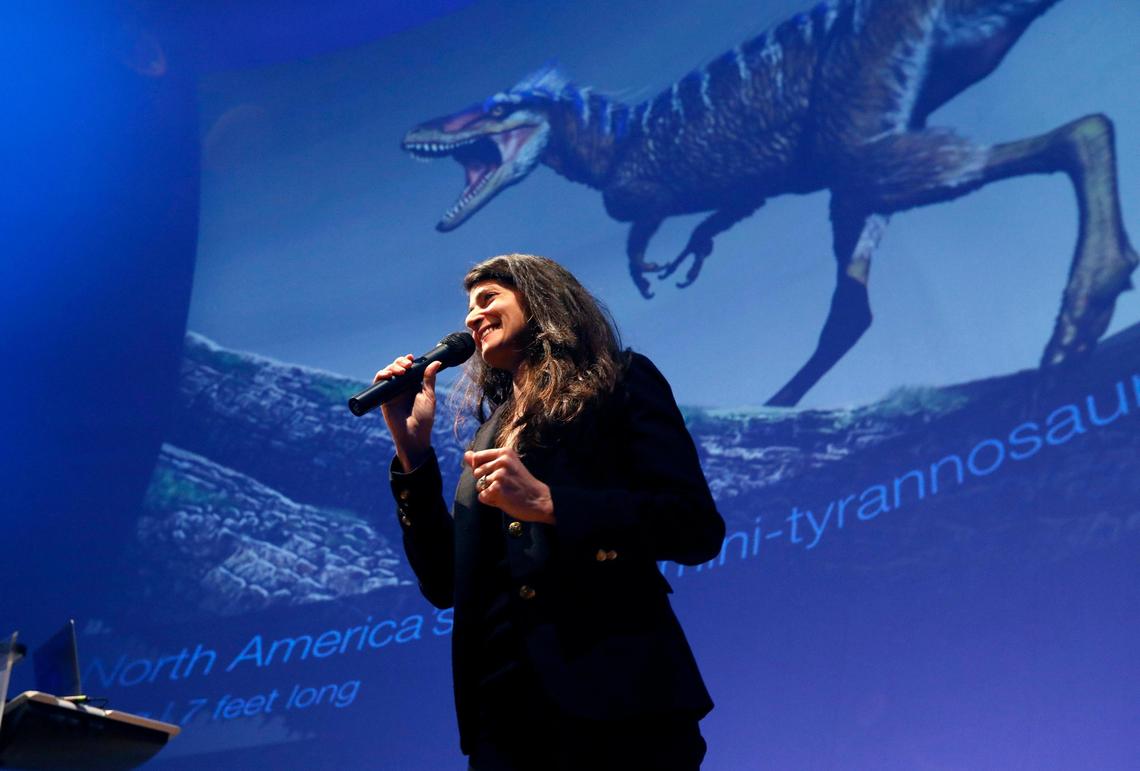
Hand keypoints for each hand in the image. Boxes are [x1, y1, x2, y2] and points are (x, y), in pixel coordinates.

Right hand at [374, 355, 442, 470]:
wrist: (413, 435)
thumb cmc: (424, 418)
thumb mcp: (429, 396)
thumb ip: (429, 379)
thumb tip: (436, 362)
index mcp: (413, 384)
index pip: (408, 367)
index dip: (407, 360)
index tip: (411, 358)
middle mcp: (401, 386)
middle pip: (396, 367)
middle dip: (400, 362)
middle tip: (407, 366)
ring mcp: (392, 391)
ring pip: (387, 372)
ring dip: (391, 367)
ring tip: (400, 371)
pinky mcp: (383, 398)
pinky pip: (378, 383)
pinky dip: (381, 376)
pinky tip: (388, 375)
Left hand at [466, 448, 554, 523]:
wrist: (540, 500)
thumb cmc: (522, 484)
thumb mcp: (507, 466)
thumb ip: (485, 460)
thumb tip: (465, 454)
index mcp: (505, 452)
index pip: (476, 457)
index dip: (481, 469)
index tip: (496, 474)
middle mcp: (502, 461)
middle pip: (476, 473)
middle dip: (485, 482)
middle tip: (505, 485)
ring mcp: (500, 475)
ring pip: (479, 486)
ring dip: (489, 492)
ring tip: (505, 492)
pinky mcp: (497, 489)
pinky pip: (482, 497)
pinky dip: (491, 501)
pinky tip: (505, 500)